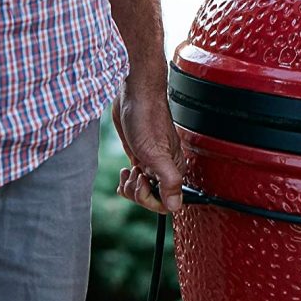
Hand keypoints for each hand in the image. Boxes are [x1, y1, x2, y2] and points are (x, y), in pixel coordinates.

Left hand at [112, 79, 184, 213]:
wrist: (135, 95)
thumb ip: (169, 182)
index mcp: (174, 170)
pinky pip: (134, 181)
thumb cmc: (147, 117)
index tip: (143, 182)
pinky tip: (125, 171)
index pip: (166, 202)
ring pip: (141, 191)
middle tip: (135, 173)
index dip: (150, 199)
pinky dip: (126, 181)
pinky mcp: (139, 157)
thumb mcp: (157, 154)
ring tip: (129, 170)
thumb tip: (175, 206)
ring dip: (130, 186)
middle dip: (138, 191)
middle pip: (151, 199)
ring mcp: (150, 163)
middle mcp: (164, 168)